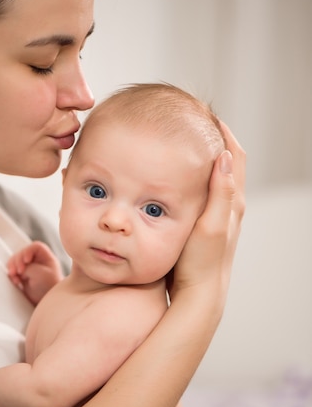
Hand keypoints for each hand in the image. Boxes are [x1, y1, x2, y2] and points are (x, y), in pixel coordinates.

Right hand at [7, 240, 63, 304]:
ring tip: (15, 276)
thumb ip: (29, 267)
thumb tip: (19, 268)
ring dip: (13, 267)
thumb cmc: (49, 288)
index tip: (26, 261)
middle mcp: (38, 262)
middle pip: (23, 253)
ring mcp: (30, 269)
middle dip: (17, 261)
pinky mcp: (24, 277)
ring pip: (16, 262)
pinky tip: (16, 281)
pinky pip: (14, 271)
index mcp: (46, 258)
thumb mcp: (40, 274)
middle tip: (18, 271)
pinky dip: (12, 275)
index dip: (27, 251)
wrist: (48, 304)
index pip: (35, 247)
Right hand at [170, 123, 244, 312]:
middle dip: (212, 139)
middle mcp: (228, 206)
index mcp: (233, 202)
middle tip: (191, 121)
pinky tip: (173, 176)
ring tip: (181, 141)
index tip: (205, 113)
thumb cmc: (202, 263)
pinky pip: (200, 191)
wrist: (196, 293)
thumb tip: (225, 156)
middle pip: (226, 162)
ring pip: (212, 176)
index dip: (223, 132)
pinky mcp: (202, 225)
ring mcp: (215, 216)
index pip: (234, 156)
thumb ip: (221, 193)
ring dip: (201, 157)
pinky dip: (191, 176)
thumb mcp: (211, 226)